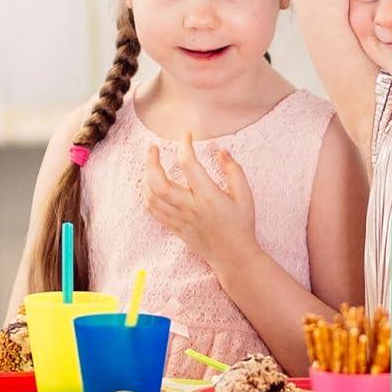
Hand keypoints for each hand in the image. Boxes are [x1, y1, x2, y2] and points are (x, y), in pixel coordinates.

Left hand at [143, 134, 256, 270]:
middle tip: (152, 147)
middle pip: (159, 183)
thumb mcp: (245, 196)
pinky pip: (154, 211)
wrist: (234, 257)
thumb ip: (234, 171)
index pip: (189, 165)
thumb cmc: (241, 225)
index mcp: (208, 197)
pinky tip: (150, 185)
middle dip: (151, 162)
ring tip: (150, 164)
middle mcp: (190, 208)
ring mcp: (180, 219)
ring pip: (152, 197)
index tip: (186, 135)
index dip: (185, 146)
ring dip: (146, 177)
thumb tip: (220, 151)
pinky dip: (148, 195)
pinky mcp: (175, 228)